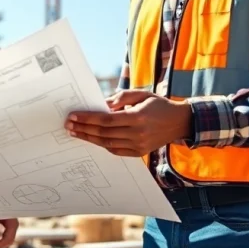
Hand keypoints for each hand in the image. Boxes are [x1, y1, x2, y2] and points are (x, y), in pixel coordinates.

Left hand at [0, 218, 18, 247]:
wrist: (2, 195)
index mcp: (12, 224)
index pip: (7, 240)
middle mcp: (15, 226)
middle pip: (9, 241)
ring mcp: (13, 226)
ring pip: (9, 240)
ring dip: (0, 244)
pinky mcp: (11, 225)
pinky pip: (7, 236)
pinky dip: (1, 240)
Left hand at [65, 90, 192, 156]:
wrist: (179, 122)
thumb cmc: (159, 105)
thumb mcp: (141, 94)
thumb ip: (121, 98)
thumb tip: (101, 104)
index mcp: (137, 117)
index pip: (106, 119)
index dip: (88, 118)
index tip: (73, 116)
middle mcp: (137, 134)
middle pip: (103, 133)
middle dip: (83, 129)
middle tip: (68, 125)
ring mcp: (139, 145)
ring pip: (107, 143)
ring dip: (89, 138)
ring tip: (75, 133)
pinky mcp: (139, 152)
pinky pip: (116, 150)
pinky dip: (103, 145)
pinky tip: (92, 139)